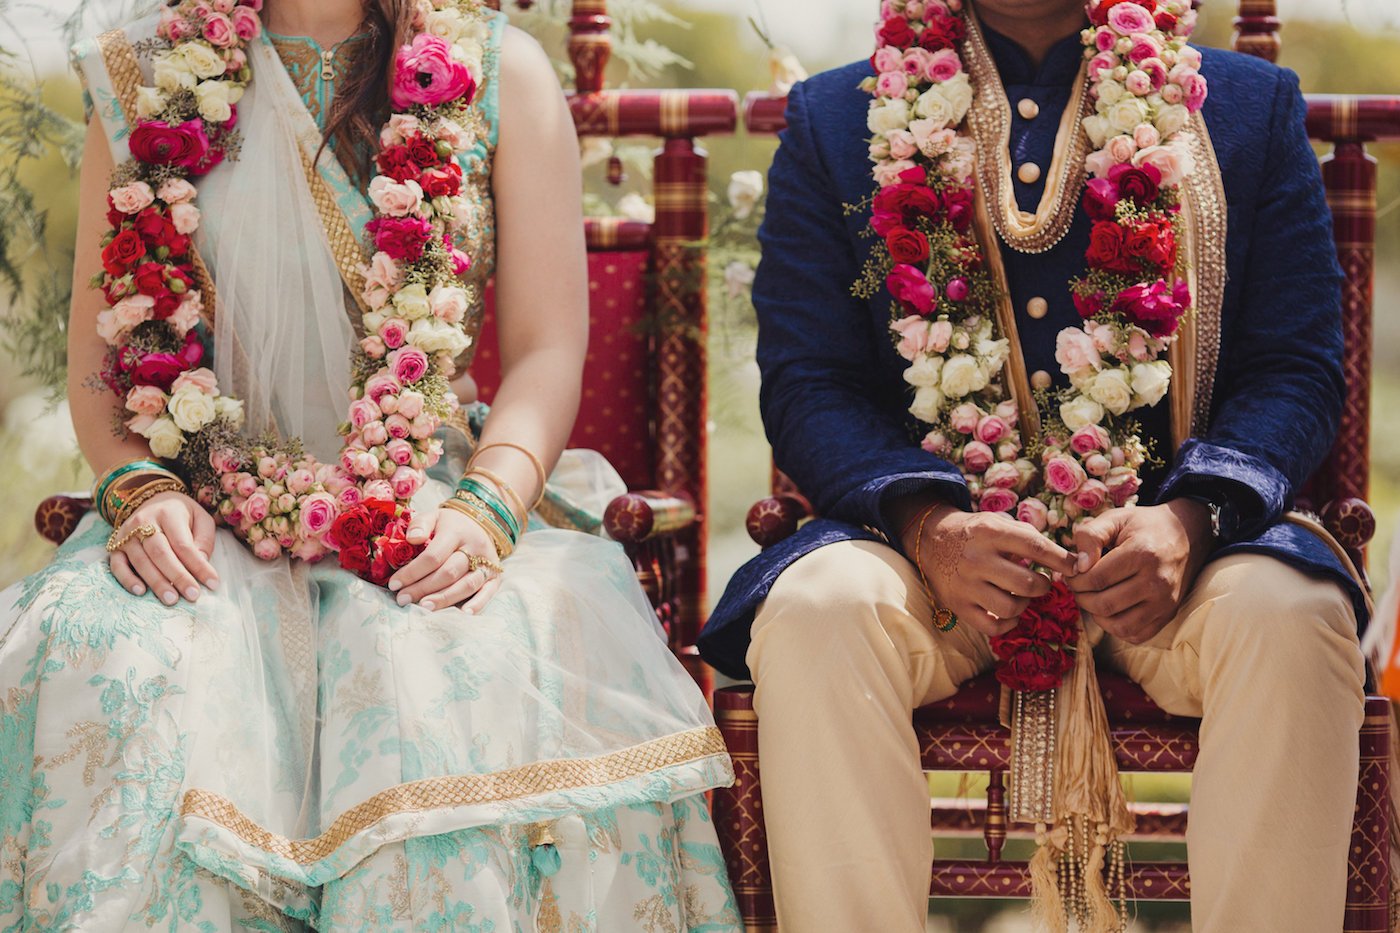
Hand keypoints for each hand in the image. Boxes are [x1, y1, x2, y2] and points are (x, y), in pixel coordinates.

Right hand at [108, 491, 218, 604]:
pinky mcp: (115, 546)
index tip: (212, 583)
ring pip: (141, 561)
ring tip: (171, 599)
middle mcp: (144, 522)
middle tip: (192, 595)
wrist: (151, 500)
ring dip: (157, 582)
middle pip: (161, 553)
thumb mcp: (200, 518)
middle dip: (178, 577)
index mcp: (168, 513)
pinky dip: (127, 579)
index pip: (183, 544)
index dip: (198, 565)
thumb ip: (203, 540)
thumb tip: (202, 563)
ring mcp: (126, 535)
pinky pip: (117, 565)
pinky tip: (140, 591)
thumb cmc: (182, 515)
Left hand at [387, 508, 502, 612]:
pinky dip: (478, 604)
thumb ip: (420, 524)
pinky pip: (489, 592)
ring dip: (444, 599)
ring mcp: (487, 563)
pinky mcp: (495, 577)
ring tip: (423, 608)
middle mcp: (475, 548)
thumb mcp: (434, 516)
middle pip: (448, 573)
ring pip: (466, 585)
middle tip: (403, 599)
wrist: (480, 525)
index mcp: (457, 532)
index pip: (433, 555)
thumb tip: (412, 539)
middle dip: (423, 588)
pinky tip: (463, 614)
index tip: (394, 584)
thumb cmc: (449, 525)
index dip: (412, 572)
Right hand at [904, 503, 1079, 636]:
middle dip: (1043, 585)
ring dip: (1026, 604)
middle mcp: (976, 559)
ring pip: (1011, 608)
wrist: (931, 540)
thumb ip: (1029, 538)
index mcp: (990, 533)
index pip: (1036, 547)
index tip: (1076, 568)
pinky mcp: (958, 605)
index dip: (1061, 560)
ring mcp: (965, 585)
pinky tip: (1009, 613)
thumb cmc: (975, 533)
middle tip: (1042, 582)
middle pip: (1027, 583)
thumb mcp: (998, 523)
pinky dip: (1008, 623)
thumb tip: (1069, 560)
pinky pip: (992, 626)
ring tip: (1022, 595)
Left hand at [1065, 499, 1213, 643]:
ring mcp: (1165, 602)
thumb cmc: (1142, 526)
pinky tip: (1110, 610)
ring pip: (1119, 625)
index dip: (1075, 579)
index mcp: (1143, 553)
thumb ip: (1090, 535)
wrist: (1183, 535)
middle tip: (1077, 586)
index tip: (1071, 573)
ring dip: (1096, 616)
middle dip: (1081, 597)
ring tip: (1092, 598)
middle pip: (1105, 604)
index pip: (1096, 579)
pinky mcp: (1168, 615)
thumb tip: (1078, 565)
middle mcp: (1158, 581)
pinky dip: (1116, 628)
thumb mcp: (1115, 518)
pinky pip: (1136, 635)